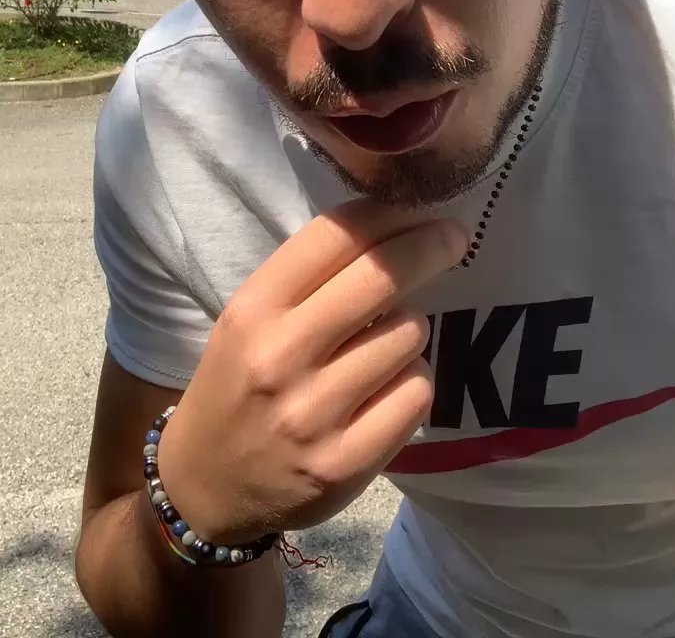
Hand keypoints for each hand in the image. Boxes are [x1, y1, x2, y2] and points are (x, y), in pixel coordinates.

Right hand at [158, 202, 467, 542]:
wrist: (204, 485)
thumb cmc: (237, 383)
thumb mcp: (250, 318)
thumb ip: (311, 279)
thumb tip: (396, 231)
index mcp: (254, 309)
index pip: (336, 236)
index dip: (389, 213)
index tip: (420, 208)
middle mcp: (280, 357)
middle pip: (381, 276)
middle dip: (429, 246)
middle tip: (452, 237)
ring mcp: (313, 414)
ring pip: (409, 335)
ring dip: (410, 330)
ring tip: (385, 344)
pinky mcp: (345, 463)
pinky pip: (416, 394)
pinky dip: (412, 383)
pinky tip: (388, 389)